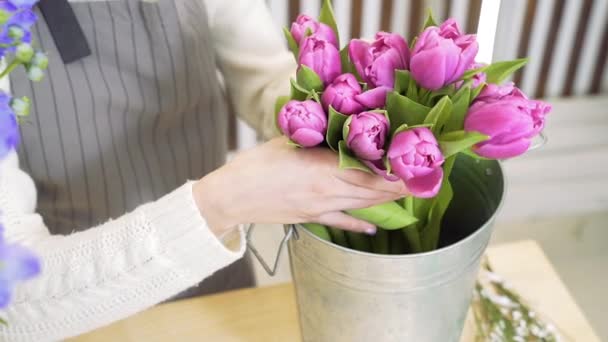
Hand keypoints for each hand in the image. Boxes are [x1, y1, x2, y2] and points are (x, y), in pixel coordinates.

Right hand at [194, 137, 407, 235]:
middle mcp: (326, 191)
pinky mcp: (310, 218)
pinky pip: (340, 221)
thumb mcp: (288, 142)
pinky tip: (373, 228)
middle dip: (398, 187)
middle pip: (371, 190)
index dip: (394, 172)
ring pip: (360, 206)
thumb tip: (340, 126)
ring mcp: (319, 207)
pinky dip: (358, 224)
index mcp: (322, 168)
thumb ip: (317, 138)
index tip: (413, 167)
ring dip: (385, 202)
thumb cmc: (255, 165)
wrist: (231, 197)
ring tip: (405, 196)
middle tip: (421, 181)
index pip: (367, 172)